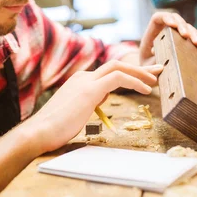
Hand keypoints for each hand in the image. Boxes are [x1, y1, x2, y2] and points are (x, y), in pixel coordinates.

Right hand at [23, 61, 162, 153]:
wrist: (39, 132)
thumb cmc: (55, 128)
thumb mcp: (76, 111)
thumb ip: (89, 101)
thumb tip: (101, 98)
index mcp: (80, 81)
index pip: (108, 72)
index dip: (129, 74)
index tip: (143, 80)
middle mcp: (83, 77)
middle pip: (116, 65)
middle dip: (139, 68)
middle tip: (157, 71)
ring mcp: (86, 81)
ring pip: (118, 66)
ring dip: (140, 72)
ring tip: (155, 81)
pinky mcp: (90, 89)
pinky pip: (118, 78)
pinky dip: (134, 81)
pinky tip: (146, 90)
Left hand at [139, 12, 196, 64]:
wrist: (150, 75)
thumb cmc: (145, 69)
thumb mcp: (145, 67)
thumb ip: (151, 65)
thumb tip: (161, 66)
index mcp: (152, 33)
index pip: (159, 18)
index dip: (167, 18)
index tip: (173, 25)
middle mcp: (165, 32)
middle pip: (177, 21)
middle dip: (184, 27)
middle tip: (187, 36)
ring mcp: (177, 37)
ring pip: (188, 29)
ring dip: (194, 35)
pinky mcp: (186, 46)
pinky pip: (196, 42)